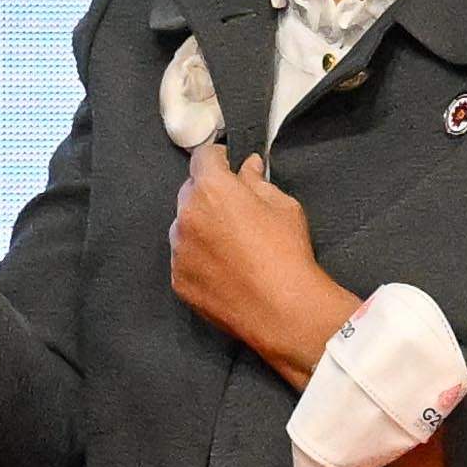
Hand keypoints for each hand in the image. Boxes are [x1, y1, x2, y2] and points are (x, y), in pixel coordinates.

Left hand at [168, 145, 352, 373]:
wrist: (282, 309)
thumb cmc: (287, 252)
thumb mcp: (283, 206)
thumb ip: (257, 182)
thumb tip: (248, 167)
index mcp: (212, 189)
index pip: (202, 157)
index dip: (217, 158)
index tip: (229, 166)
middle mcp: (186, 216)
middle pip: (189, 192)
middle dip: (208, 193)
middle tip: (234, 209)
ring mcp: (178, 251)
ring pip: (183, 226)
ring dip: (200, 226)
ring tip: (229, 245)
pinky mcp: (178, 280)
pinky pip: (184, 258)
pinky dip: (198, 257)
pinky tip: (224, 269)